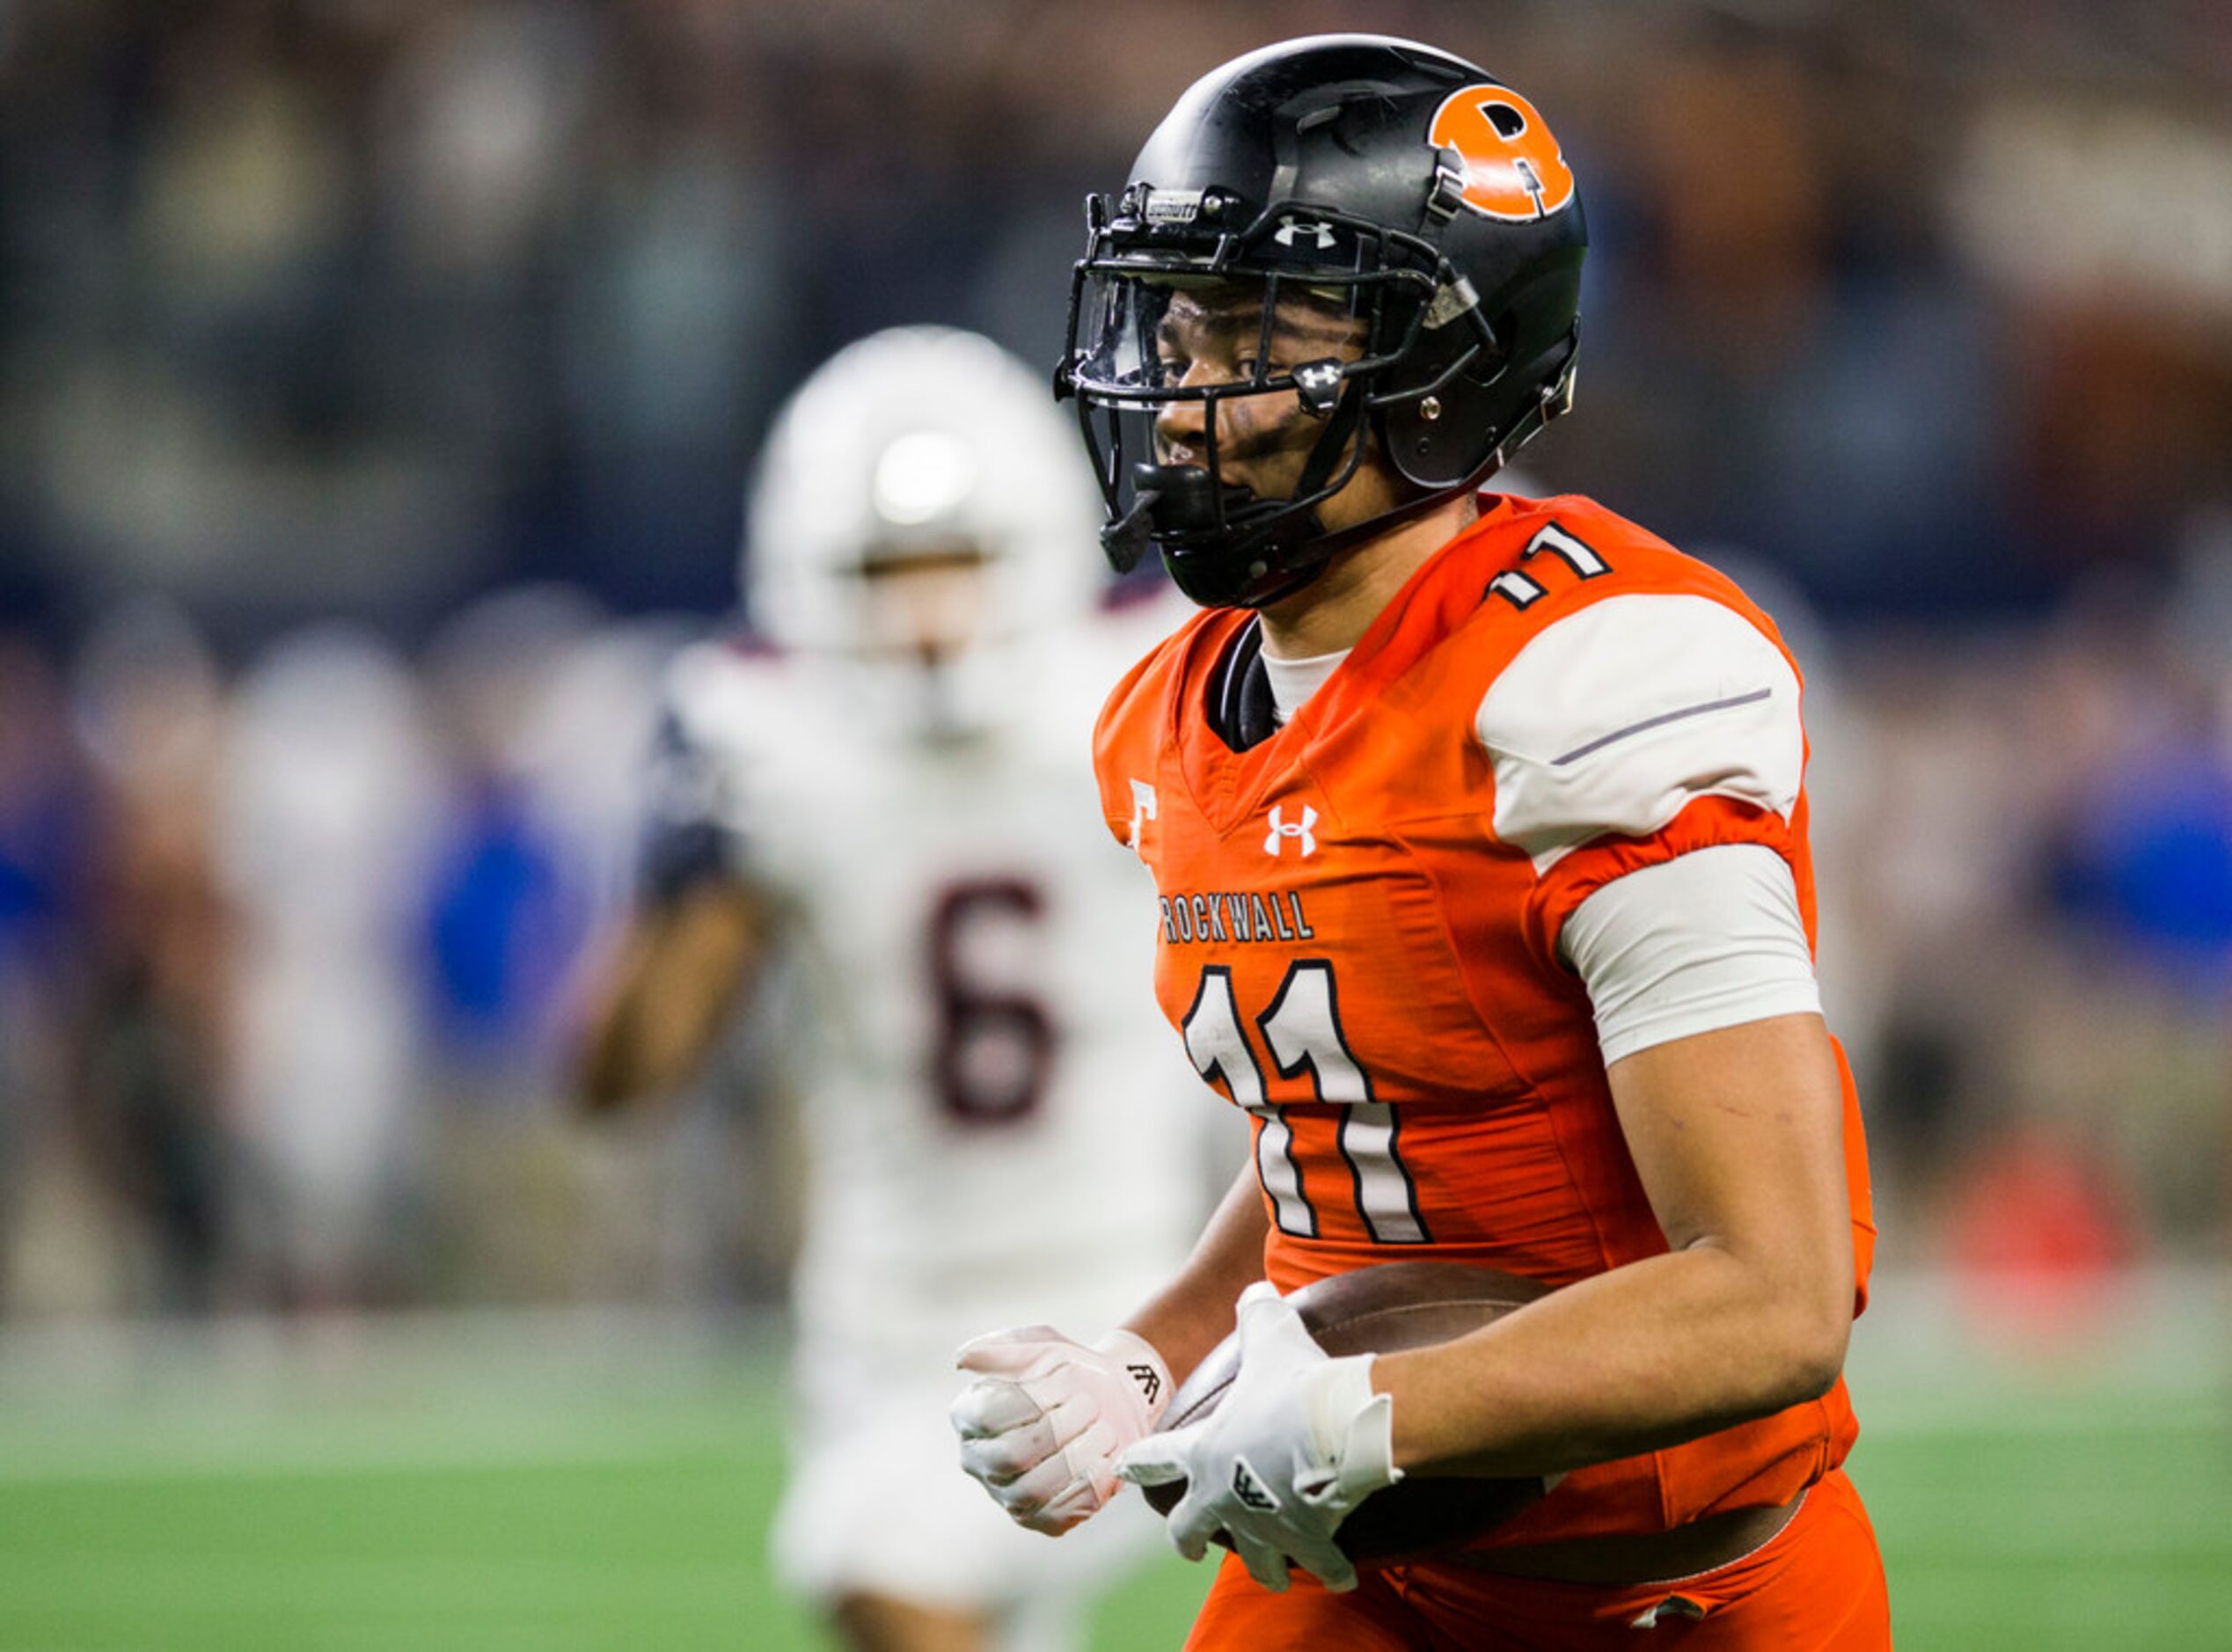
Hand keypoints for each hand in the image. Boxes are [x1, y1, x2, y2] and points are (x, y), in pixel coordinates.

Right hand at [951, 1325, 1172, 1534]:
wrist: (1112, 1398)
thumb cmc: (1068, 1369)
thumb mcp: (1040, 1344)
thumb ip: (1002, 1348)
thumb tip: (962, 1358)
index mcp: (969, 1415)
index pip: (987, 1415)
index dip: (1032, 1399)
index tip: (1068, 1377)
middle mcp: (979, 1460)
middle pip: (1010, 1455)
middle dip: (1058, 1428)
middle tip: (1091, 1405)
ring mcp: (1007, 1493)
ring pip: (1033, 1490)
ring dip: (1077, 1457)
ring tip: (1104, 1429)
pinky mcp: (1039, 1519)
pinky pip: (1058, 1516)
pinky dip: (1087, 1488)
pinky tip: (1107, 1459)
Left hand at [1115, 1282, 1399, 1592]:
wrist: (1336, 1429)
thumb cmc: (1295, 1384)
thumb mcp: (1271, 1336)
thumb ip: (1257, 1314)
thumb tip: (1255, 1290)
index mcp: (1205, 1452)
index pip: (1157, 1458)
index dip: (1138, 1463)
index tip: (1121, 1472)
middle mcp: (1224, 1497)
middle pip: (1189, 1530)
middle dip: (1185, 1540)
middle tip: (1187, 1547)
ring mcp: (1264, 1527)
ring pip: (1255, 1561)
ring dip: (1264, 1566)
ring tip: (1274, 1570)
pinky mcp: (1308, 1542)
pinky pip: (1321, 1565)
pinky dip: (1331, 1570)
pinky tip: (1340, 1576)